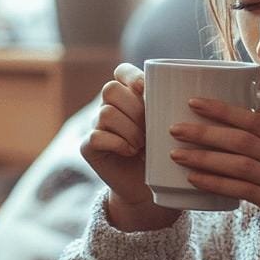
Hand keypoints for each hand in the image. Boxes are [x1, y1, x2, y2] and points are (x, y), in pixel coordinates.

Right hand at [81, 63, 177, 230]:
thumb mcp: (167, 126)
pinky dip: (117, 143)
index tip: (145, 90)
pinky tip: (130, 152)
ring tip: (143, 146)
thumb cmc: (162, 152)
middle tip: (150, 130)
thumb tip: (171, 91)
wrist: (148, 187)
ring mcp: (95, 125)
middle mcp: (107, 106)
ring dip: (129, 130)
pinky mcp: (88, 146)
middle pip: (111, 90)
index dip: (132, 77)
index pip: (121, 71)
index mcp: (127, 95)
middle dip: (135, 109)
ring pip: (106, 113)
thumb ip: (166, 106)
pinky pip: (97, 136)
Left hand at [168, 98, 259, 259]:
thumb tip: (255, 139)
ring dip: (205, 158)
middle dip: (207, 131)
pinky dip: (217, 184)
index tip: (197, 102)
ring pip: (241, 165)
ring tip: (178, 154)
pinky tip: (197, 180)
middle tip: (177, 127)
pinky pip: (244, 192)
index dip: (226, 111)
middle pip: (246, 140)